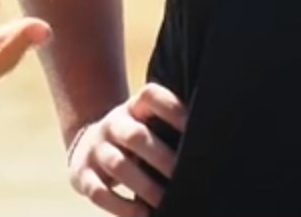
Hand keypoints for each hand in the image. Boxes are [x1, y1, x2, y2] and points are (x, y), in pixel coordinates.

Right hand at [67, 83, 187, 216]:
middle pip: (135, 135)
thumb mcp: (147, 123)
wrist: (88, 145)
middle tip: (183, 174)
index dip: (172, 108)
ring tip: (165, 201)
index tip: (194, 125)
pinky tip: (142, 216)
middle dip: (160, 156)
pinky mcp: (83, 175)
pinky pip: (99, 191)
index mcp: (134, 108)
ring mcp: (96, 149)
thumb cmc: (136, 138)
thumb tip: (217, 144)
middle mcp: (114, 124)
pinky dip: (121, 207)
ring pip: (118, 165)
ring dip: (143, 185)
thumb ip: (172, 128)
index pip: (151, 96)